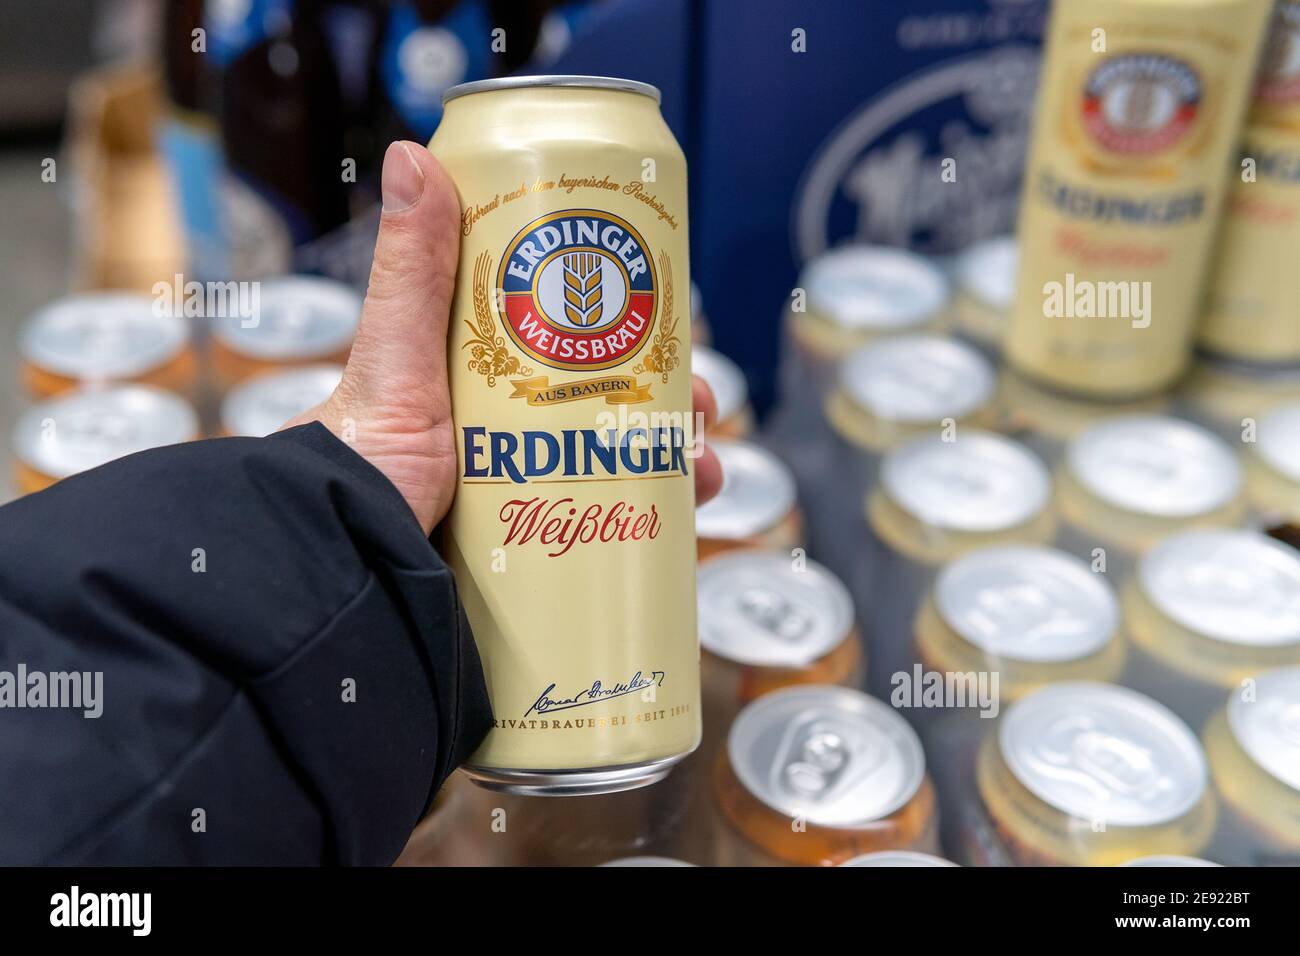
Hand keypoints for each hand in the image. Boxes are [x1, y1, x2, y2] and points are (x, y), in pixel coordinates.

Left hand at [284, 141, 723, 533]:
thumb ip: (411, 269)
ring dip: (677, 459)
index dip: (633, 326)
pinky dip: (654, 518)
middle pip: (612, 400)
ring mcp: (526, 486)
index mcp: (482, 373)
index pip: (574, 334)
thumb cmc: (359, 459)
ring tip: (702, 468)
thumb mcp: (396, 357)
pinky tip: (685, 516)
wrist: (344, 564)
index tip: (673, 322)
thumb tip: (413, 154)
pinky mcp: (535, 539)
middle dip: (672, 401)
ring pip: (623, 462)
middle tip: (702, 408)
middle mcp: (510, 427)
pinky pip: (606, 521)